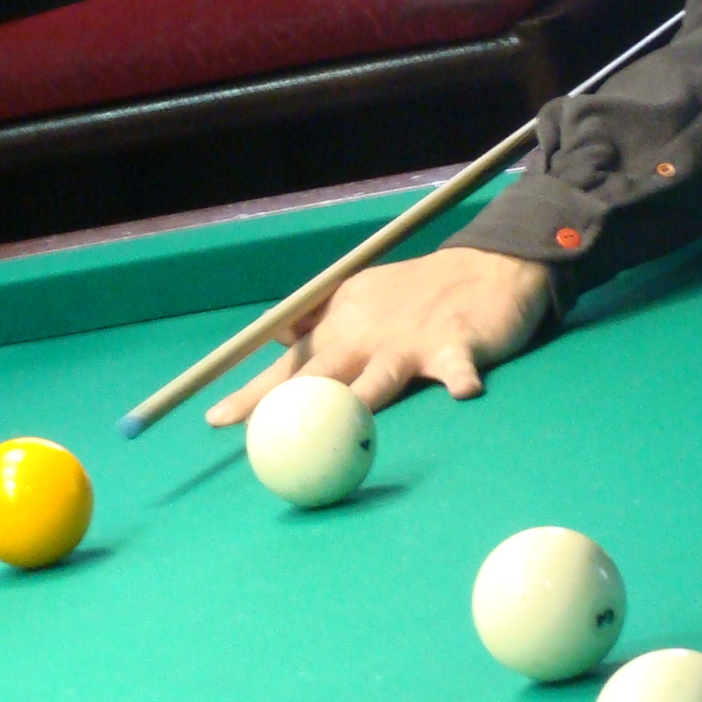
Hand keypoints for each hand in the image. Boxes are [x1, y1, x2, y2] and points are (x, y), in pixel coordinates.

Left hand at [204, 247, 556, 424]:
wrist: (485, 267)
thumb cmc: (417, 292)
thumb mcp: (359, 296)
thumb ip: (318, 318)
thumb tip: (272, 334)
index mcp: (342, 324)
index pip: (289, 361)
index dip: (252, 391)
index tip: (216, 419)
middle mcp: (368, 333)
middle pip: (319, 374)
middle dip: (283, 404)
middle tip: (254, 434)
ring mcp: (412, 339)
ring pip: (381, 377)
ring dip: (362, 400)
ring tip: (346, 422)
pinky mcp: (458, 343)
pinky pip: (457, 364)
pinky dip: (461, 377)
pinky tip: (463, 391)